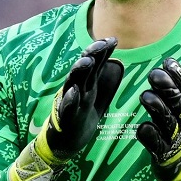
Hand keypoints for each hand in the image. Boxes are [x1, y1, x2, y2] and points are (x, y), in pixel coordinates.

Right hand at [9, 37, 123, 180]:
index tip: (113, 40)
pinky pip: (67, 108)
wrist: (65, 141)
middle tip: (100, 45)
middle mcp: (77, 88)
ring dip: (79, 72)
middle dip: (91, 55)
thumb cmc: (81, 113)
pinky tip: (74, 92)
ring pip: (74, 84)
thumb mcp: (95, 93)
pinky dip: (70, 100)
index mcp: (86, 82)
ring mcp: (70, 102)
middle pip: (84, 68)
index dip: (102, 50)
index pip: (94, 62)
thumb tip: (115, 56)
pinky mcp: (66, 118)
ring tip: (87, 61)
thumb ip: (102, 75)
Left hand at [136, 58, 180, 180]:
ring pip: (167, 122)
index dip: (178, 77)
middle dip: (167, 89)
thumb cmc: (177, 132)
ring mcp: (175, 139)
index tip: (168, 63)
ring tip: (145, 96)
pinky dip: (149, 136)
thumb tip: (170, 61)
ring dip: (157, 109)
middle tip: (154, 74)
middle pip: (178, 104)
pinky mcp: (163, 154)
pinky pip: (156, 144)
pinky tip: (142, 127)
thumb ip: (175, 88)